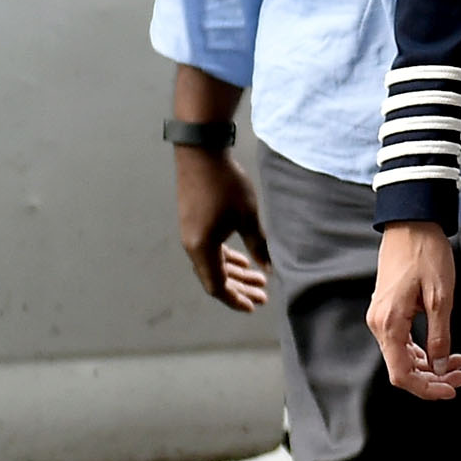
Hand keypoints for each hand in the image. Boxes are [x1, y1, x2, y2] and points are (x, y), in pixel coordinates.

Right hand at [174, 146, 270, 311]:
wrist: (201, 154)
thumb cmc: (226, 185)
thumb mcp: (248, 216)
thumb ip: (259, 245)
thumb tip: (270, 269)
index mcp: (202, 248)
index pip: (217, 286)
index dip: (235, 299)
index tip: (254, 306)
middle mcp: (192, 246)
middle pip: (215, 277)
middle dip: (240, 289)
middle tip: (263, 296)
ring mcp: (191, 234)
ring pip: (213, 264)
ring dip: (236, 273)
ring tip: (260, 279)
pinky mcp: (194, 224)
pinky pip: (210, 251)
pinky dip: (227, 259)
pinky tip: (245, 260)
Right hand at [367, 221, 460, 399]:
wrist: (412, 225)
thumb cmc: (426, 255)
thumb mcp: (441, 298)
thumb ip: (439, 337)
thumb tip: (440, 368)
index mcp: (389, 323)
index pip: (401, 373)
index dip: (426, 388)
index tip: (451, 389)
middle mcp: (379, 324)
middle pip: (402, 369)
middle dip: (433, 378)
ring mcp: (381, 318)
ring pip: (403, 357)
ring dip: (431, 366)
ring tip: (459, 364)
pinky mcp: (388, 312)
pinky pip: (403, 342)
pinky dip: (423, 352)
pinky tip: (444, 352)